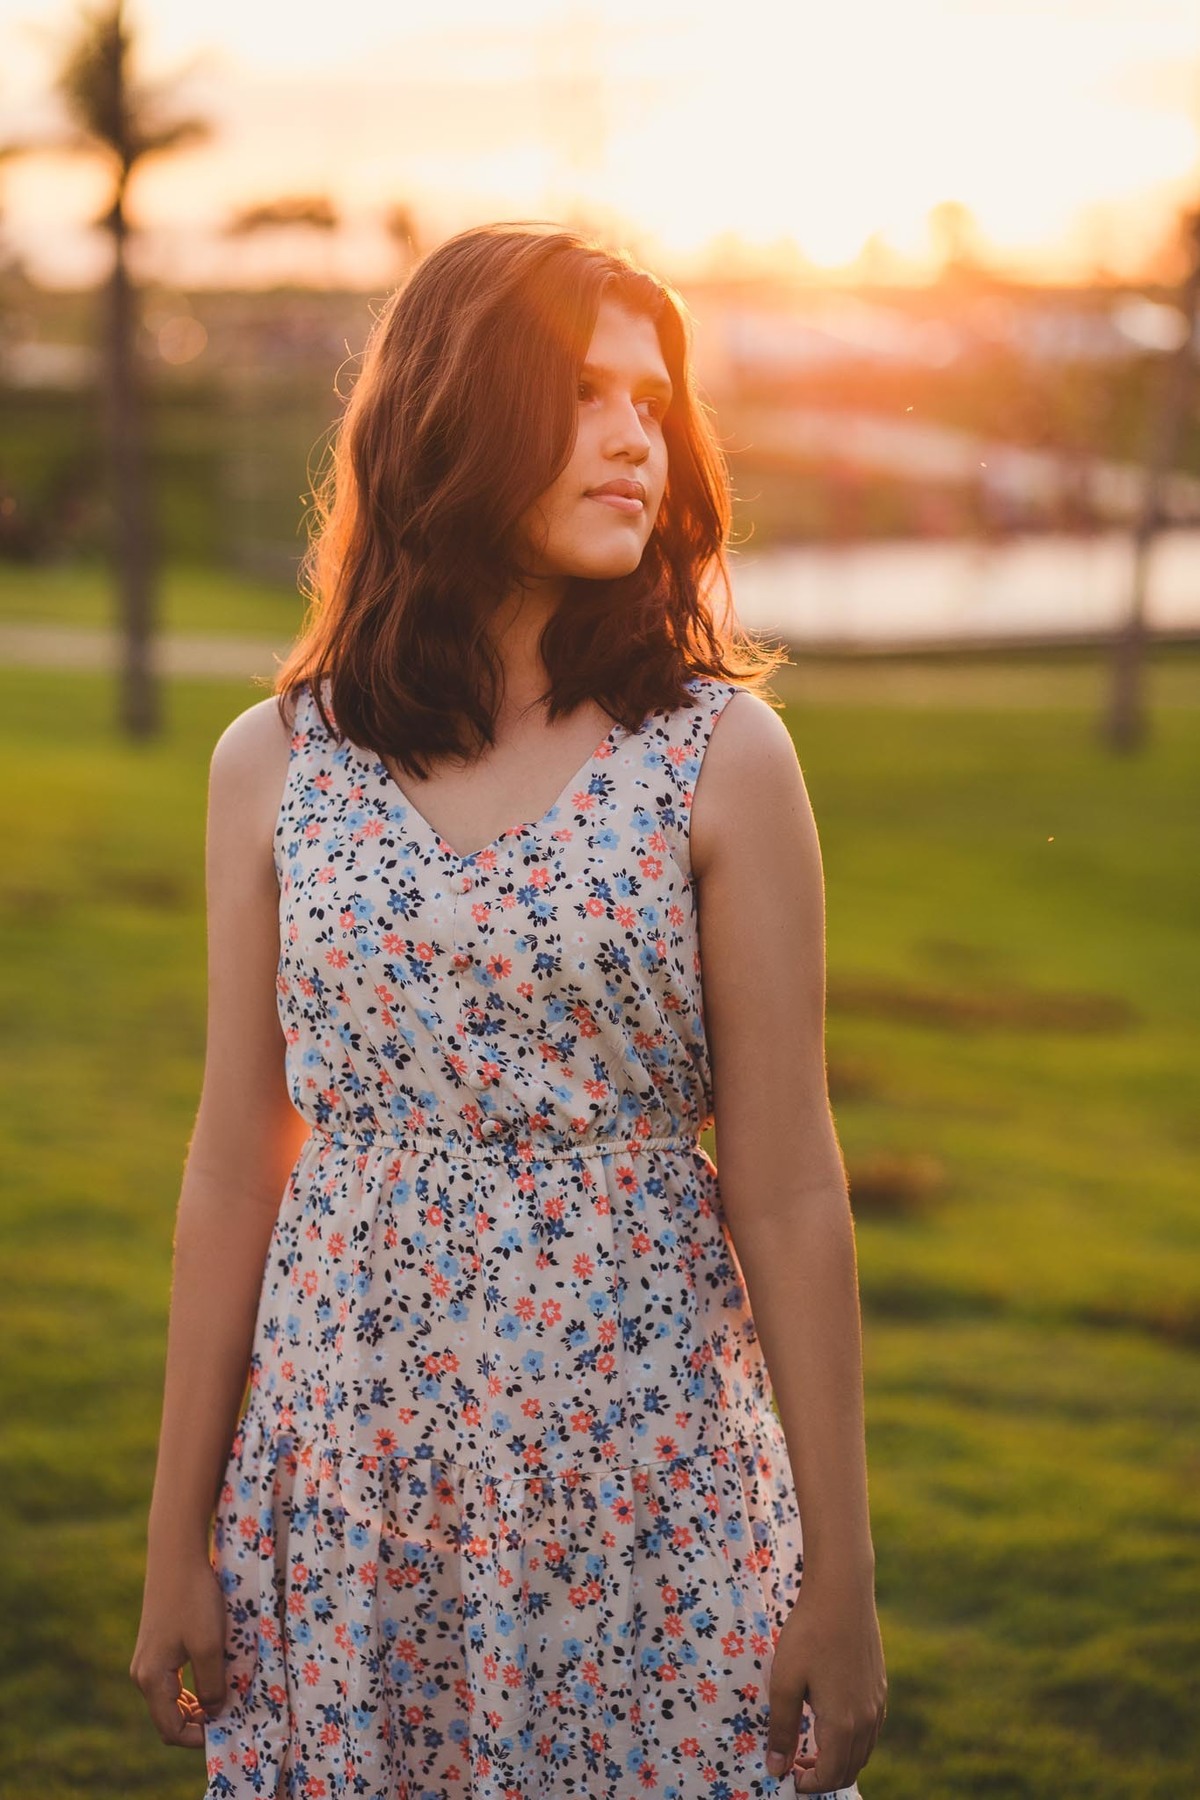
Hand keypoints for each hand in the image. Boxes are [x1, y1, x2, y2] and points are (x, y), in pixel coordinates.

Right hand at [129, 1550, 228, 1749]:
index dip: (198, 1737)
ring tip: (225, 1697)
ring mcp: (147, 1658)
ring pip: (171, 1698)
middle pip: (168, 1717)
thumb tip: (215, 1711)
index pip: (170, 1729)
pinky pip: (173, 1679)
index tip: (227, 1728)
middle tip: (230, 1715)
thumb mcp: (209, 1645)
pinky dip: (192, 1687)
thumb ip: (213, 1684)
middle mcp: (142, 1673)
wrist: (176, 1555)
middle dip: (197, 1723)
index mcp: (151, 1679)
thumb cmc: (194, 1599)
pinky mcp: (156, 1643)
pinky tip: (214, 1676)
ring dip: (196, 1705)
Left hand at [764, 1573, 885, 1792]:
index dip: (809, 1784)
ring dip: (838, 1759)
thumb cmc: (808, 1634)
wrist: (842, 1592)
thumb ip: (781, 1728)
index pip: (831, 1776)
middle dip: (823, 1776)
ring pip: (863, 1752)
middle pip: (850, 1769)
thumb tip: (776, 1769)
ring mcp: (877, 1703)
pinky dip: (852, 1741)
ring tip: (808, 1746)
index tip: (787, 1775)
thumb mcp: (785, 1681)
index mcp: (843, 1724)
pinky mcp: (880, 1687)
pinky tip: (829, 1721)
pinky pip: (870, 1731)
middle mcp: (867, 1720)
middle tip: (795, 1763)